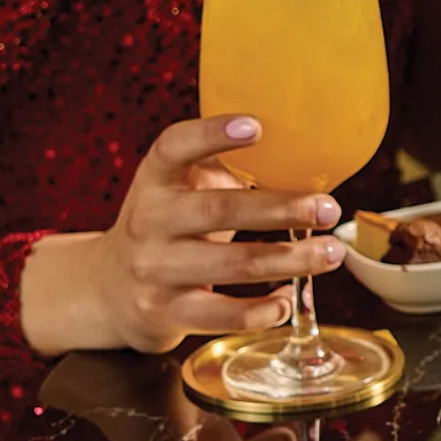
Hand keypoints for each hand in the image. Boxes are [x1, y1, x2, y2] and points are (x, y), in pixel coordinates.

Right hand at [21, 114, 346, 355]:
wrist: (109, 289)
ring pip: (234, 265)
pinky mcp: (167, 312)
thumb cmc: (170, 229)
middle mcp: (149, 220)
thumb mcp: (183, 191)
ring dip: (291, 260)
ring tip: (331, 252)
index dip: (212, 135)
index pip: (175, 147)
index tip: (256, 125)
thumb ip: (226, 172)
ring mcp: (156, 269)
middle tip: (328, 208)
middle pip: (220, 210)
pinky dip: (267, 310)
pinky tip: (289, 299)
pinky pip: (227, 315)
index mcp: (156, 180)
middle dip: (282, 209)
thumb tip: (309, 159)